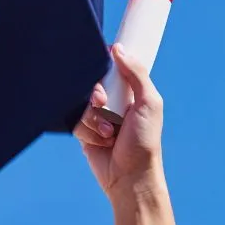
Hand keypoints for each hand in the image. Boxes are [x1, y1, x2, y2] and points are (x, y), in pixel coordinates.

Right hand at [74, 45, 164, 198]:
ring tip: (109, 133)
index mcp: (130, 90)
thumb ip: (137, 74)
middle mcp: (113, 100)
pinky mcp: (84, 131)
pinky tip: (100, 141)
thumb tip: (118, 49)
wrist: (129, 176)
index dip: (105, 65)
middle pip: (92, 82)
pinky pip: (75, 120)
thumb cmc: (144, 141)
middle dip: (97, 94)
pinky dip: (87, 131)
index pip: (112, 67)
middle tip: (104, 104)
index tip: (103, 65)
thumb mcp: (149, 102)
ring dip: (94, 118)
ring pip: (81, 102)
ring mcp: (97, 115)